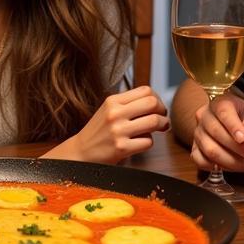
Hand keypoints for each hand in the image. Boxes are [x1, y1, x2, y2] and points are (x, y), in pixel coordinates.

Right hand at [46, 86, 169, 163]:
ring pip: (154, 122)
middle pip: (152, 103)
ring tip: (160, 129)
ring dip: (162, 125)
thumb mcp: (108, 110)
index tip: (157, 108)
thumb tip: (155, 102)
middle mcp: (115, 113)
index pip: (145, 90)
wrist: (80, 152)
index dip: (157, 98)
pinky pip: (148, 141)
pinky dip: (148, 142)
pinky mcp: (121, 148)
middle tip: (162, 118)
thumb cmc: (98, 132)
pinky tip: (140, 143)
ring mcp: (118, 131)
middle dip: (163, 111)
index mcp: (112, 101)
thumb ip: (128, 103)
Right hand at [189, 93, 243, 171]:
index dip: (233, 126)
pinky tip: (229, 166)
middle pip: (215, 132)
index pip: (223, 112)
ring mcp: (197, 133)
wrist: (232, 121)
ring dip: (229, 160)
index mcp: (219, 103)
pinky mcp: (194, 148)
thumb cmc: (242, 117)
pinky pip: (200, 161)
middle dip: (236, 147)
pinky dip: (215, 167)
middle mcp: (204, 117)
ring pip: (209, 149)